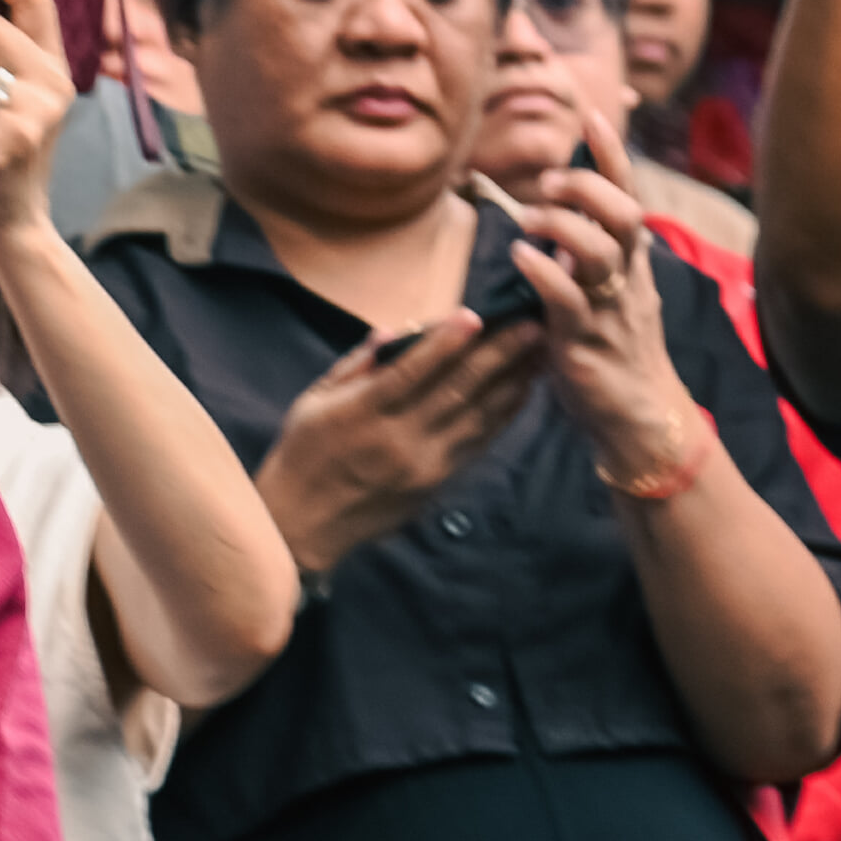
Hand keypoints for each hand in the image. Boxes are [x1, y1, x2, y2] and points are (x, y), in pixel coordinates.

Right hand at [260, 301, 541, 571]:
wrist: (302, 525)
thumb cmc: (303, 453)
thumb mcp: (314, 401)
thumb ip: (356, 365)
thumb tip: (395, 333)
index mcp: (362, 414)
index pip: (410, 372)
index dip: (444, 343)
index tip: (475, 315)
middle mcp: (398, 440)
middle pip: (455, 391)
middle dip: (497, 356)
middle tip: (531, 326)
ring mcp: (422, 465)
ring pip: (476, 418)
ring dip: (511, 383)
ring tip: (538, 354)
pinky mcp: (436, 483)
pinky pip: (476, 444)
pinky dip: (501, 417)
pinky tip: (520, 394)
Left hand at [502, 106, 707, 491]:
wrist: (638, 418)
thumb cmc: (613, 350)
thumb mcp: (605, 292)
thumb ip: (584, 254)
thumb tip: (556, 215)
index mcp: (632, 262)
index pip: (627, 196)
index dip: (611, 156)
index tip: (593, 115)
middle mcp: (627, 279)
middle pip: (624, 215)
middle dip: (590, 187)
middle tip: (551, 179)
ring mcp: (610, 310)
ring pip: (600, 252)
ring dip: (563, 225)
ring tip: (527, 218)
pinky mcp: (586, 342)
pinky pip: (569, 300)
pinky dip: (544, 272)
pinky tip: (520, 256)